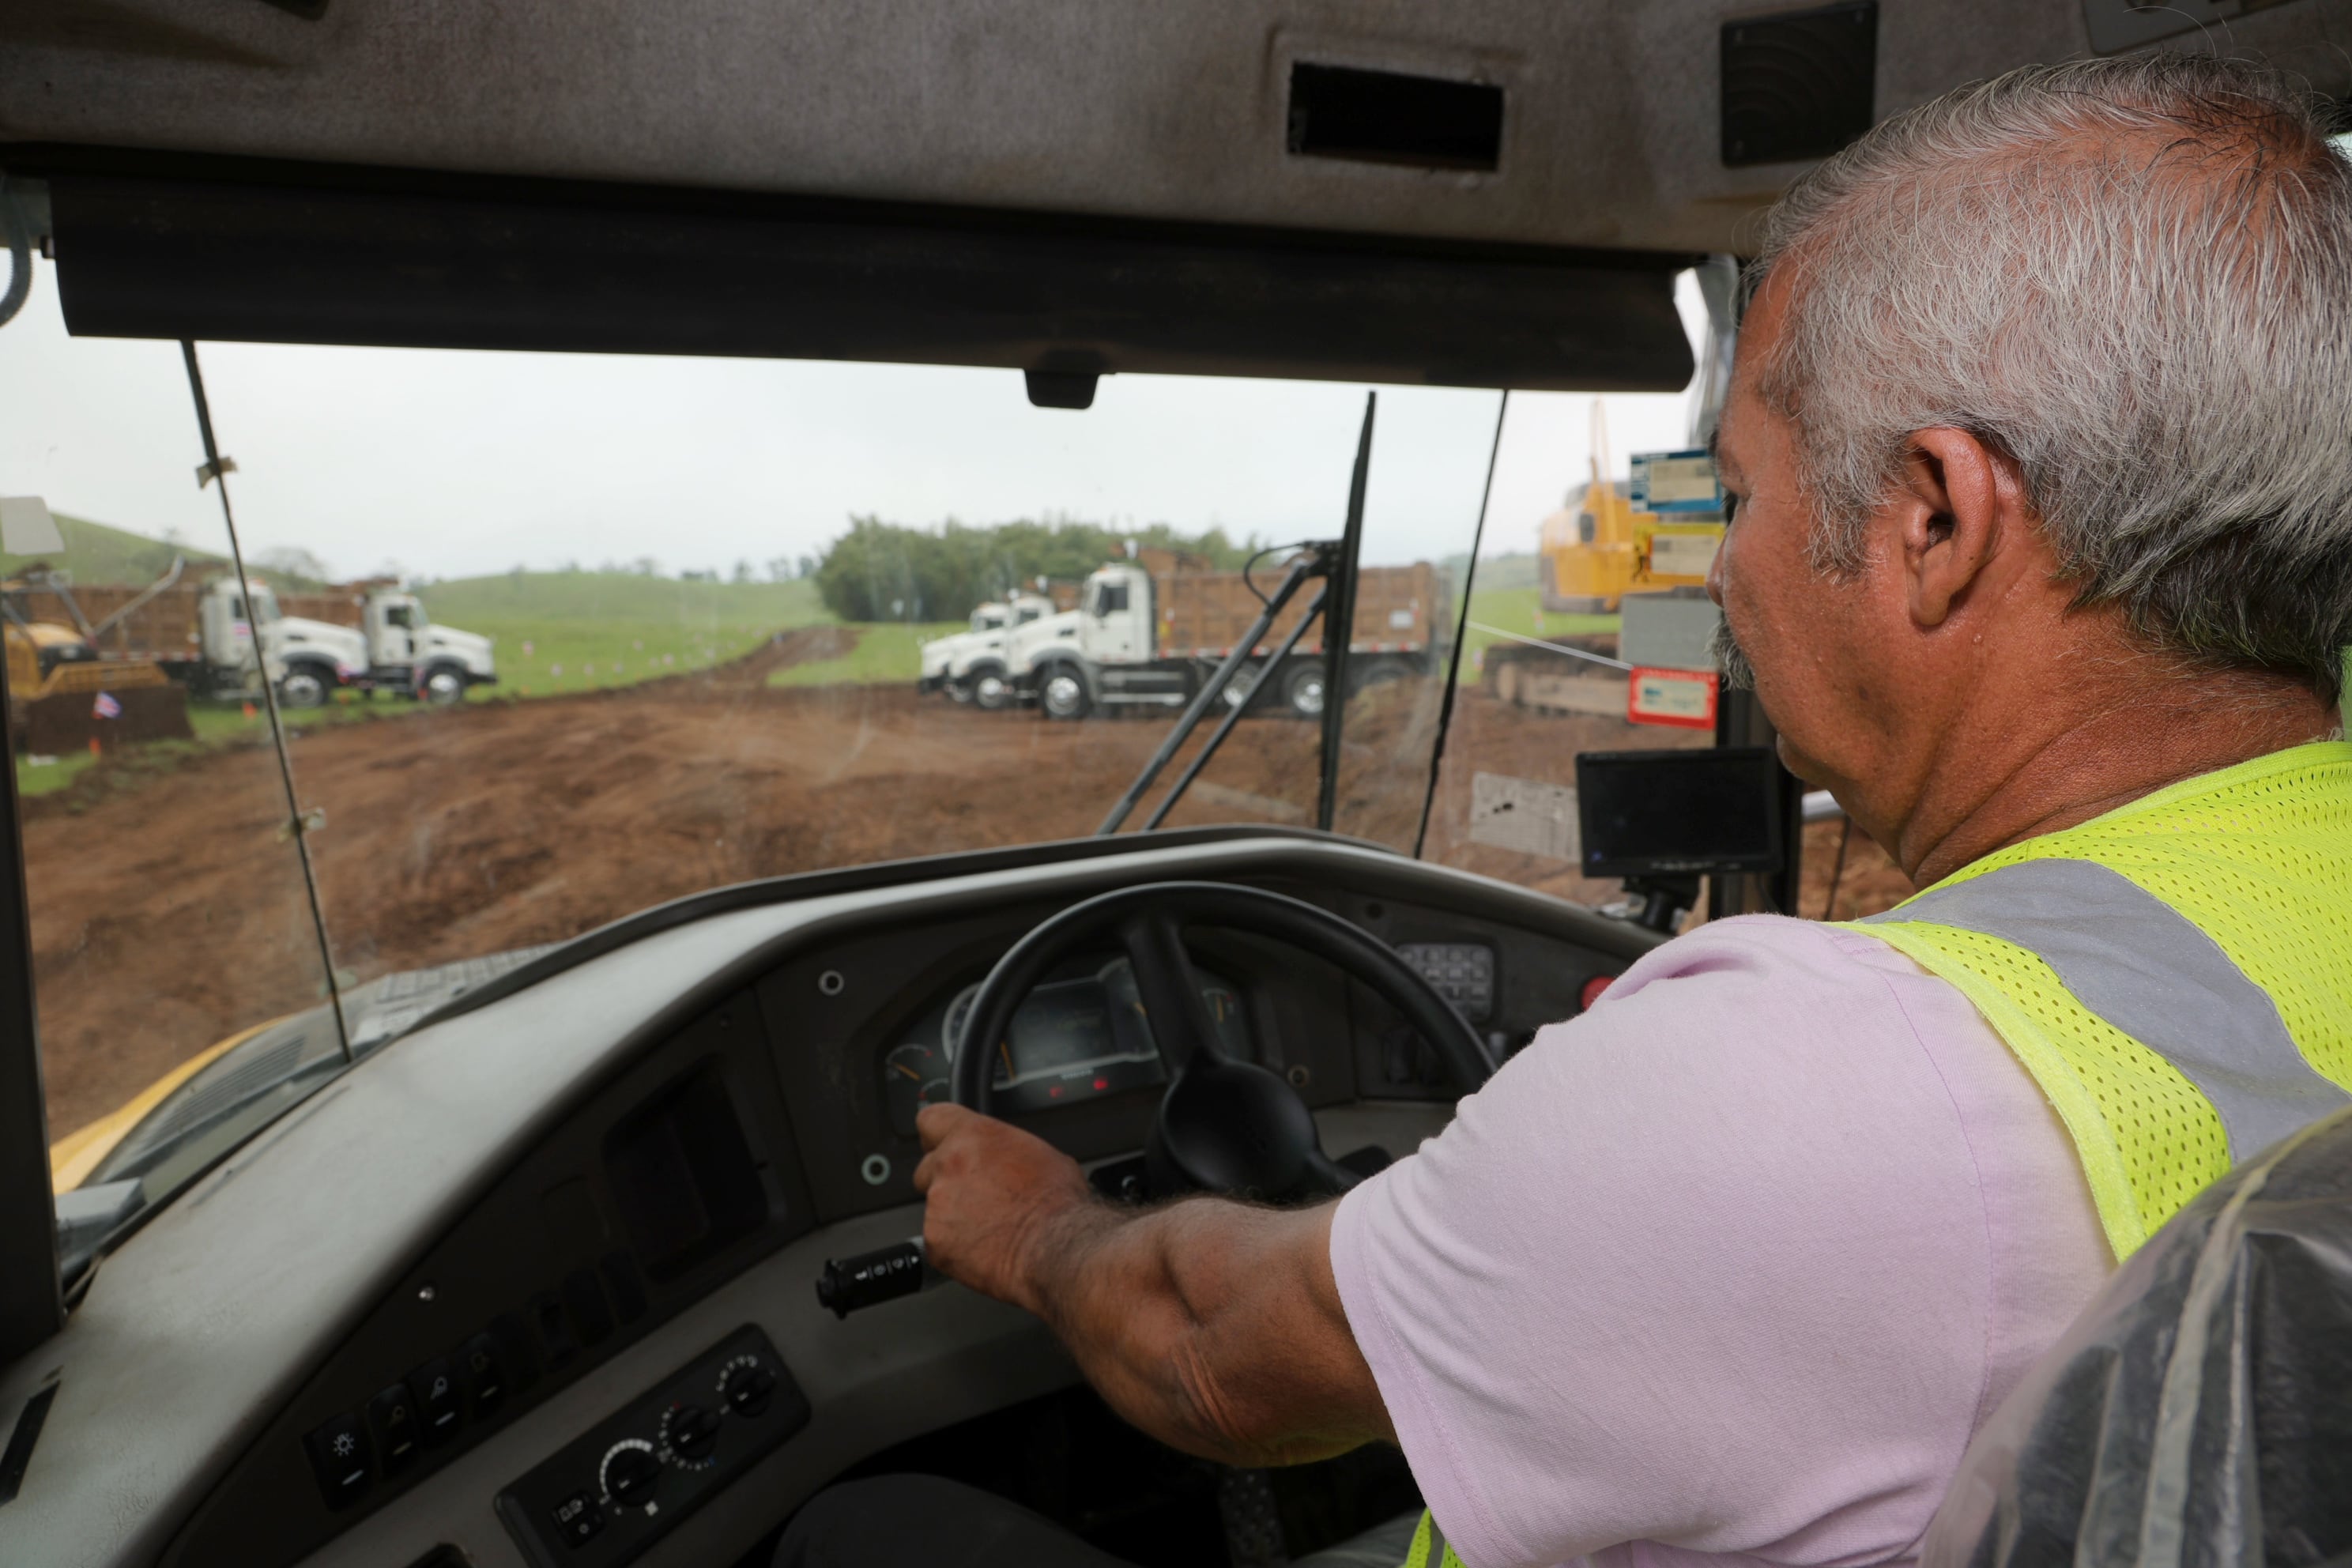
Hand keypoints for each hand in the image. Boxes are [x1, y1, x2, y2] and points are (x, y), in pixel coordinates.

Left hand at [914, 1102, 1098, 1314]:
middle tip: (976, 1197)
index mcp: (974, 1136)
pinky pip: (938, 1241)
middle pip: (928, 1168)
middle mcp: (949, 1165)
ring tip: (990, 1227)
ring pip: (934, 1208)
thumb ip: (1006, 1150)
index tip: (940, 1144)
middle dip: (946, 1182)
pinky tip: (984, 1248)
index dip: (935, 1135)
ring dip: (953, 1216)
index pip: (931, 1118)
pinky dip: (954, 1247)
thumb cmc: (1057, 1204)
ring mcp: (937, 1204)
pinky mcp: (934, 1240)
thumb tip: (1006, 1159)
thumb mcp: (1041, 1154)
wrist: (1056, 1248)